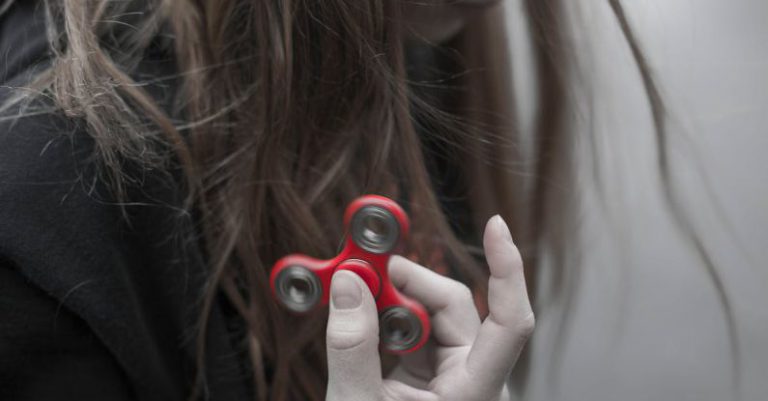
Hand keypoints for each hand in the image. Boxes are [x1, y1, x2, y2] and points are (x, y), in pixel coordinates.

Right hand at [325, 215, 533, 400]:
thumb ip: (351, 347)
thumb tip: (347, 284)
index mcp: (473, 394)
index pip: (510, 321)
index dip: (508, 269)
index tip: (494, 225)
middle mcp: (473, 380)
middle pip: (455, 307)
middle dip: (409, 281)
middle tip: (361, 267)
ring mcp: (454, 378)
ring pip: (433, 317)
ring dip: (393, 300)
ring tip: (353, 295)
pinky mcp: (433, 378)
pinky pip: (416, 333)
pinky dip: (388, 319)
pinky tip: (362, 317)